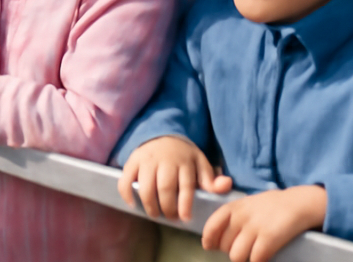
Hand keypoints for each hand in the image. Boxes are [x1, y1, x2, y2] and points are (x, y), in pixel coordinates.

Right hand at [117, 135, 232, 219]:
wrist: (162, 135)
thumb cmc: (183, 156)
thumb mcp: (200, 164)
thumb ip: (212, 179)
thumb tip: (226, 185)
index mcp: (185, 162)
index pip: (186, 185)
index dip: (185, 204)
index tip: (185, 218)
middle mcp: (165, 160)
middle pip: (165, 188)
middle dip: (167, 208)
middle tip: (171, 218)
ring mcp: (147, 160)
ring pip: (145, 186)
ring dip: (150, 205)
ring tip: (155, 214)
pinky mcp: (132, 161)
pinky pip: (126, 179)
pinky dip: (127, 194)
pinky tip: (134, 205)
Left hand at [201, 185, 325, 261]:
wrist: (298, 203)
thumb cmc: (271, 206)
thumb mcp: (247, 205)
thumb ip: (231, 218)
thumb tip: (212, 242)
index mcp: (234, 207)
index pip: (212, 226)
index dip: (209, 239)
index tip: (209, 246)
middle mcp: (241, 217)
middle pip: (224, 245)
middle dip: (231, 251)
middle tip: (243, 249)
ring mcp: (254, 227)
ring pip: (236, 256)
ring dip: (244, 259)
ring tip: (253, 254)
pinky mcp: (269, 238)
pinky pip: (255, 259)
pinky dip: (258, 261)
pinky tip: (264, 257)